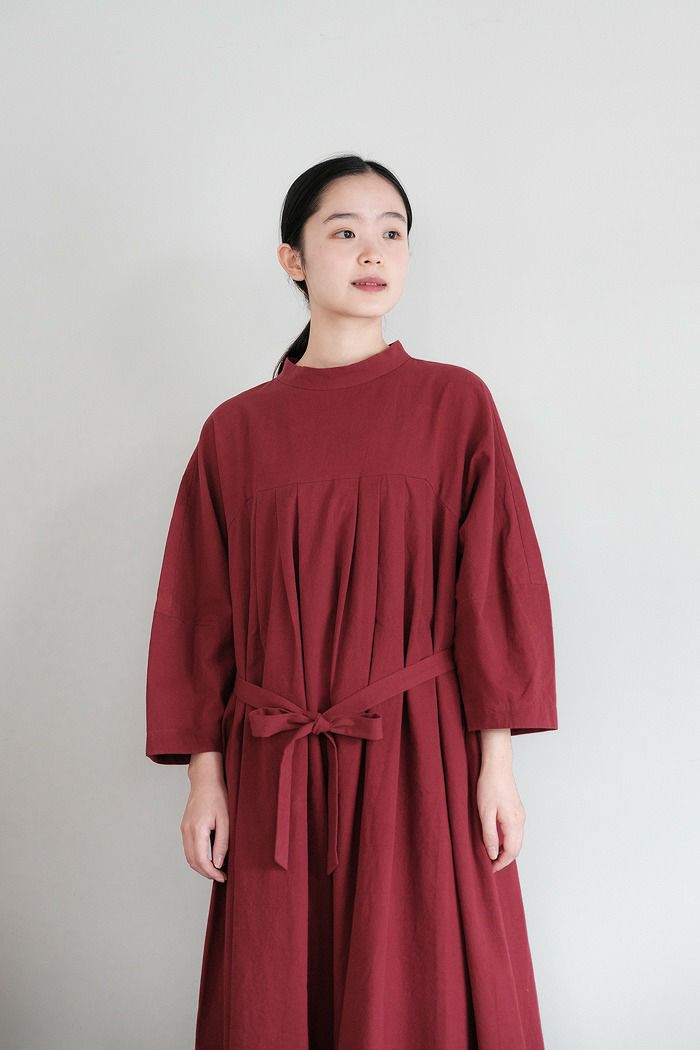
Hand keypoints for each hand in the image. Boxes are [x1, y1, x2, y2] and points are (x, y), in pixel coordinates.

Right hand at [180, 752, 228, 882]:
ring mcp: (184, 829)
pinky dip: (197, 857)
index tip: (223, 877)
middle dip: (206, 873)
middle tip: (221, 876)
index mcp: (197, 829)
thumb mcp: (225, 819)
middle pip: (192, 862)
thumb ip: (222, 843)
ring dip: (201, 866)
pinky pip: (189, 848)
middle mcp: (187, 831)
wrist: (205, 780)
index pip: (201, 860)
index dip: (211, 873)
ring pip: (189, 856)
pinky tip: (209, 858)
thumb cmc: (218, 796)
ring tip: (216, 869)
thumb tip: (218, 864)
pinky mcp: (185, 827)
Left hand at [476, 747, 525, 872]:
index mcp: (514, 823)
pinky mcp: (516, 809)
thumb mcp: (485, 813)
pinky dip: (508, 839)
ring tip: (492, 854)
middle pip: (516, 847)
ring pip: (517, 840)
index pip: (511, 851)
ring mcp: (520, 814)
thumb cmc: (490, 786)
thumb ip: (489, 835)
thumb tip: (493, 854)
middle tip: (490, 864)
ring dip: (506, 850)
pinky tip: (497, 838)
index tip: (490, 869)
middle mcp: (520, 820)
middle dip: (505, 859)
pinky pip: (515, 831)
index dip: (501, 863)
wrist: (497, 765)